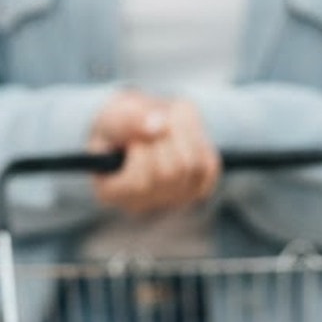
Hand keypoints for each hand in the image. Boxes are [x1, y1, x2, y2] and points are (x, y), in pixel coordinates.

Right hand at [90, 93, 221, 213]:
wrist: (139, 123)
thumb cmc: (118, 124)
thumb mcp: (112, 116)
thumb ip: (127, 121)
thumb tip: (157, 126)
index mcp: (112, 192)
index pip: (139, 183)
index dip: (141, 148)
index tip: (135, 132)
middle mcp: (142, 204)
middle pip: (171, 173)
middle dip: (166, 136)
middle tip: (157, 118)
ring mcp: (171, 200)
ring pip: (193, 167)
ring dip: (185, 133)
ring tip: (169, 118)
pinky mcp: (195, 190)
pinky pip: (209, 167)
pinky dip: (200, 141)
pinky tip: (183, 131)